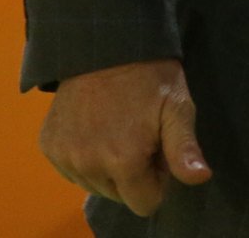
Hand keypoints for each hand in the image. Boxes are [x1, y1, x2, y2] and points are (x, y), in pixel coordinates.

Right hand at [38, 58, 210, 216]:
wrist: (107, 45)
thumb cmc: (150, 75)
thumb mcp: (177, 107)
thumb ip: (185, 149)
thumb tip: (200, 178)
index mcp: (123, 160)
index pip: (145, 203)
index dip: (158, 178)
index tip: (158, 148)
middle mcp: (88, 164)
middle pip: (119, 196)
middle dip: (134, 173)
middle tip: (140, 134)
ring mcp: (64, 156)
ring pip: (95, 185)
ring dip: (108, 167)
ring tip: (119, 128)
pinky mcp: (49, 146)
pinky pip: (72, 170)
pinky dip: (85, 156)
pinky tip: (95, 128)